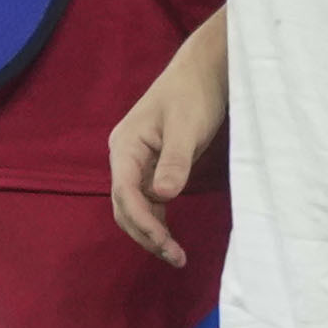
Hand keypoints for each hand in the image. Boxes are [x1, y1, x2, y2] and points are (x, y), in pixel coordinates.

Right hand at [106, 33, 227, 267]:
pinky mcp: (150, 164)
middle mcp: (124, 156)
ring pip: (134, 206)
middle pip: (124, 206)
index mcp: (125, 146)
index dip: (144, 222)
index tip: (166, 244)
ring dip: (151, 230)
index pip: (125, 194)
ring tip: (176, 254)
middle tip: (175, 257)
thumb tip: (162, 196)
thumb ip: (175, 161)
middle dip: (145, 234)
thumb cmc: (193, 94)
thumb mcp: (187, 128)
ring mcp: (135, 161)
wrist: (202, 71)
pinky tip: (171, 234)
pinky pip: (146, 198)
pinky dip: (157, 218)